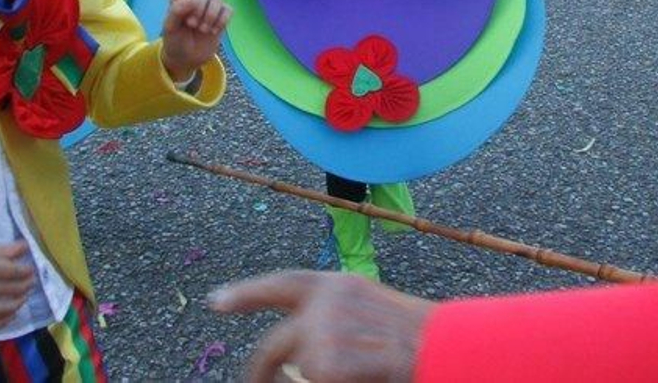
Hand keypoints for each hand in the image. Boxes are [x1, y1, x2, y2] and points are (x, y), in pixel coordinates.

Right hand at [0, 243, 34, 331]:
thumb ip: (0, 250)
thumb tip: (25, 246)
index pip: (6, 270)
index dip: (23, 271)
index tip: (31, 270)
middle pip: (5, 290)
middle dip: (23, 287)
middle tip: (31, 283)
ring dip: (16, 304)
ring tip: (23, 297)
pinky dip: (2, 321)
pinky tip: (11, 314)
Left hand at [160, 0, 231, 81]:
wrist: (187, 59)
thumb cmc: (175, 40)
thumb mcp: (170, 28)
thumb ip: (176, 10)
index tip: (183, 8)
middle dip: (198, 10)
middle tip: (191, 25)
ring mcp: (210, 6)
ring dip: (210, 15)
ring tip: (203, 30)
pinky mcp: (222, 16)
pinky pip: (228, 9)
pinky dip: (221, 21)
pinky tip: (213, 31)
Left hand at [209, 270, 431, 382]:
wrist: (441, 348)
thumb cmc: (413, 333)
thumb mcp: (368, 306)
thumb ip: (330, 313)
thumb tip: (296, 338)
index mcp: (334, 284)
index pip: (281, 284)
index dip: (247, 293)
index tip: (216, 301)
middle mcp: (321, 304)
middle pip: (273, 344)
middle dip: (259, 371)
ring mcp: (320, 334)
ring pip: (295, 371)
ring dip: (311, 380)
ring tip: (348, 374)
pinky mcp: (322, 364)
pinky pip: (313, 382)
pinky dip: (332, 382)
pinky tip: (357, 379)